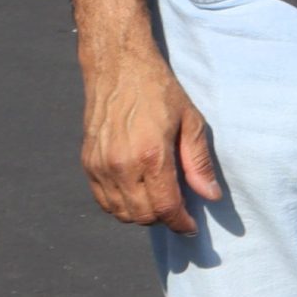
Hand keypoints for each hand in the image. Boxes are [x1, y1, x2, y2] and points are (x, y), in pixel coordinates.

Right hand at [81, 50, 221, 235]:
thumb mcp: (190, 122)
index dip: (180, 223)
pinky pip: (103, 200)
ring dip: (141, 215)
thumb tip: (210, 196)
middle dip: (164, 219)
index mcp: (151, 155)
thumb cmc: (159, 91)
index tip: (191, 227)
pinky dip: (120, 206)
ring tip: (160, 201)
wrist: (119, 68)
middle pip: (142, 215)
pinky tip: (137, 194)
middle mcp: (121, 166)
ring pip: (120, 212)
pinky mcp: (87, 163)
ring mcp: (100, 166)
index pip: (165, 207)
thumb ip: (198, 163)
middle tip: (179, 210)